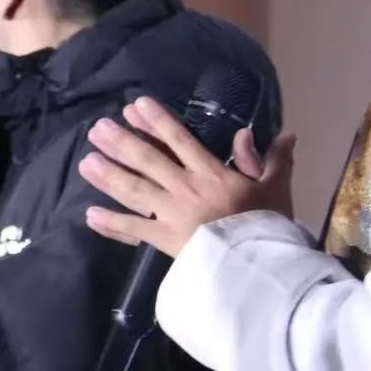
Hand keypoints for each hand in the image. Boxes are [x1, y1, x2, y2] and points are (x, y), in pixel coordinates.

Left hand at [79, 96, 296, 257]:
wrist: (258, 264)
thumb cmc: (267, 224)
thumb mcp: (276, 188)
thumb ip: (272, 160)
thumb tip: (284, 135)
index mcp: (210, 172)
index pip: (180, 139)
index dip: (157, 121)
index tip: (135, 106)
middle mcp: (184, 187)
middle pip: (148, 160)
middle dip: (121, 142)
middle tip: (97, 128)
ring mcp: (171, 213)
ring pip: (134, 190)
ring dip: (108, 175)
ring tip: (85, 162)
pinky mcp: (164, 240)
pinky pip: (133, 230)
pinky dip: (111, 223)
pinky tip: (89, 214)